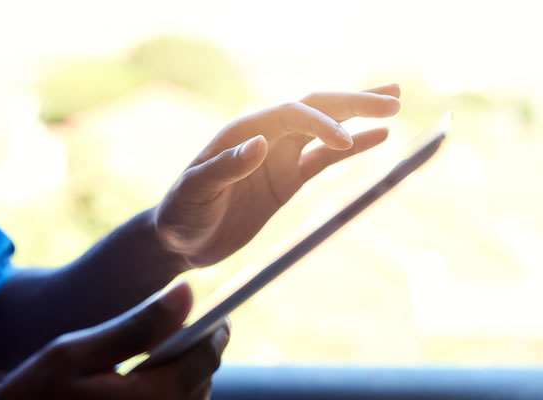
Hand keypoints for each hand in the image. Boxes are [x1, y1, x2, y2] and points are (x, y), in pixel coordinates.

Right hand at [0, 282, 228, 399]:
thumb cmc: (33, 398)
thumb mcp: (74, 353)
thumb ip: (136, 325)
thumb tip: (187, 292)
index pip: (204, 360)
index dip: (215, 331)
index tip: (219, 314)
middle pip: (202, 381)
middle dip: (196, 352)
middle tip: (177, 331)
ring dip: (183, 375)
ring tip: (152, 359)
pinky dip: (169, 395)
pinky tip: (142, 385)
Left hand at [154, 84, 400, 266]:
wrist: (182, 240)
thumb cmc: (182, 214)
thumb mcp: (195, 193)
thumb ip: (224, 168)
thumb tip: (261, 144)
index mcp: (243, 132)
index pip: (291, 114)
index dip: (321, 123)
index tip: (343, 144)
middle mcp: (266, 137)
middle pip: (316, 109)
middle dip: (353, 102)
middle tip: (393, 99)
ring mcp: (280, 157)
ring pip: (326, 128)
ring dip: (358, 115)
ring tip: (393, 104)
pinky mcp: (288, 179)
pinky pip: (325, 159)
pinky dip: (352, 148)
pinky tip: (377, 138)